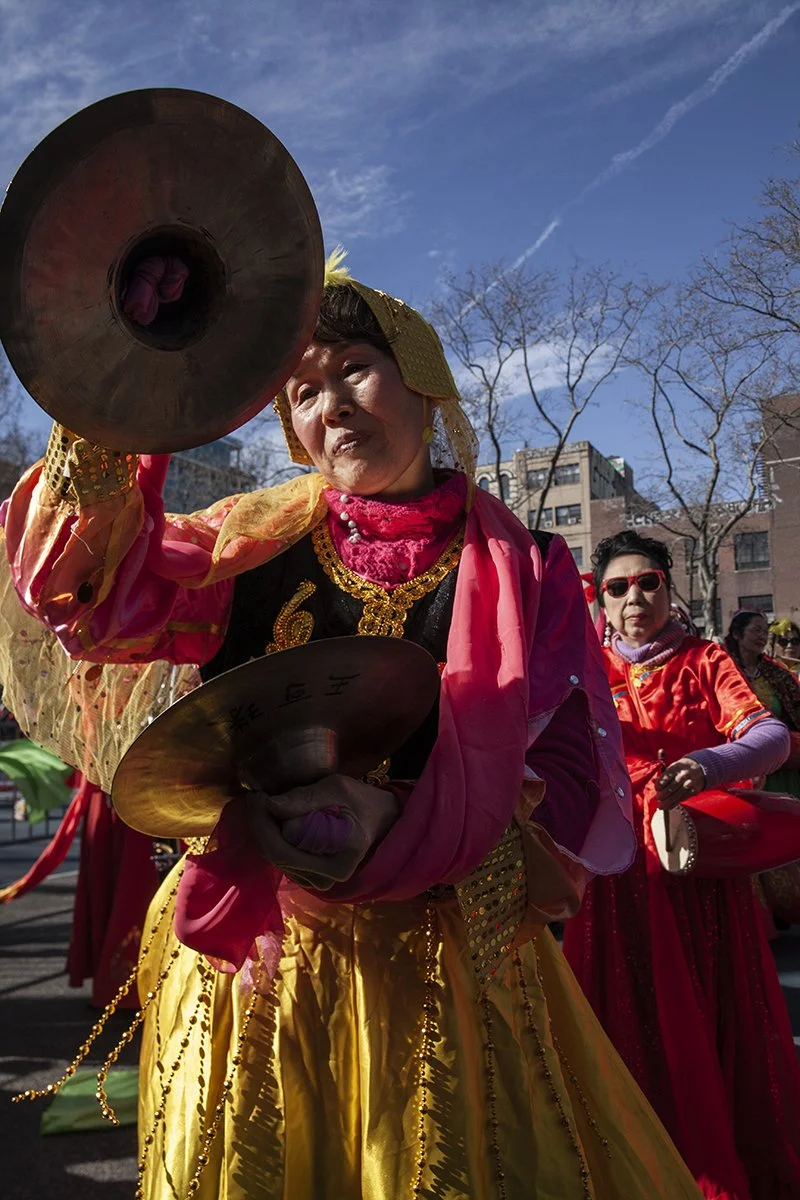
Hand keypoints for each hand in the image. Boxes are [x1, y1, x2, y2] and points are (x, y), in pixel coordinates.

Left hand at [245, 774, 399, 888]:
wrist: (381, 818)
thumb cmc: (362, 801)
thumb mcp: (338, 789)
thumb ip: (305, 798)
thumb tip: (270, 804)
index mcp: (338, 862)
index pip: (285, 849)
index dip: (266, 822)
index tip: (259, 795)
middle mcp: (326, 879)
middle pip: (277, 856)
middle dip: (261, 825)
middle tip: (256, 798)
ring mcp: (317, 881)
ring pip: (276, 859)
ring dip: (265, 831)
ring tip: (264, 804)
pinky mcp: (309, 876)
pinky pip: (282, 858)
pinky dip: (274, 838)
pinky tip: (274, 819)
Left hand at [654, 757, 704, 808]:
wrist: (698, 769)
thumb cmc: (680, 770)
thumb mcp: (672, 768)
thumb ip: (663, 776)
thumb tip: (653, 781)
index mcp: (676, 768)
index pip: (667, 777)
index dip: (660, 784)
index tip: (656, 789)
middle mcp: (683, 775)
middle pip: (672, 787)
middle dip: (664, 794)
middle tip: (657, 798)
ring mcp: (690, 783)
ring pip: (678, 794)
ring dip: (668, 802)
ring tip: (661, 806)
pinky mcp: (694, 791)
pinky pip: (682, 799)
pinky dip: (674, 804)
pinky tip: (668, 807)